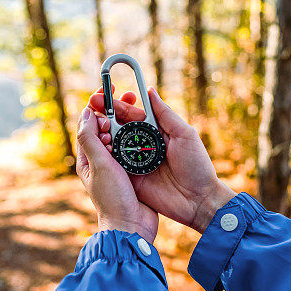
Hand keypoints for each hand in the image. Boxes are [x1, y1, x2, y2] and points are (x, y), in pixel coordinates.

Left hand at [75, 106, 157, 241]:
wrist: (131, 227)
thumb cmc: (113, 198)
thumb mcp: (99, 165)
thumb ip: (90, 139)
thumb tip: (85, 113)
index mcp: (88, 159)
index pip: (90, 126)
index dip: (99, 106)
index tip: (109, 91)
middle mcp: (102, 162)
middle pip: (108, 129)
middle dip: (117, 111)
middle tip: (130, 97)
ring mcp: (119, 167)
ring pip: (123, 137)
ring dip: (130, 122)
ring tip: (140, 110)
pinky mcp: (135, 173)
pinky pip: (137, 149)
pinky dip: (141, 137)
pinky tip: (150, 129)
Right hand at [89, 87, 235, 232]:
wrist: (199, 200)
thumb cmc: (197, 165)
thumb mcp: (184, 135)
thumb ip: (165, 114)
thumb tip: (149, 90)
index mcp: (156, 132)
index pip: (132, 114)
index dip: (118, 104)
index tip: (104, 94)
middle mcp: (143, 145)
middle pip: (119, 126)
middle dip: (104, 114)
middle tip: (92, 103)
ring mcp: (135, 162)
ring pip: (113, 143)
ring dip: (102, 132)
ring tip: (94, 122)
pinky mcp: (130, 178)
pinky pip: (114, 164)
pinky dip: (105, 154)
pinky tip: (98, 144)